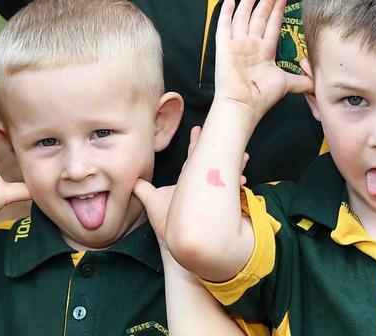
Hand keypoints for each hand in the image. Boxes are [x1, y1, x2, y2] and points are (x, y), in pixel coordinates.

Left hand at [135, 126, 249, 237]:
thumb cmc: (166, 226)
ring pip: (225, 175)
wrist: (178, 248)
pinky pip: (232, 192)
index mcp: (186, 184)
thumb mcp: (152, 202)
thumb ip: (142, 189)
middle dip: (218, 148)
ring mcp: (212, 197)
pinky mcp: (221, 207)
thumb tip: (131, 177)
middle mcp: (201, 188)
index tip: (197, 129)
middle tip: (225, 131)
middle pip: (211, 163)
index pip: (192, 160)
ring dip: (234, 165)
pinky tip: (243, 180)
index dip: (195, 144)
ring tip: (244, 157)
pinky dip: (237, 184)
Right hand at [214, 0, 312, 116]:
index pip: (273, 26)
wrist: (244, 104)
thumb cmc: (262, 96)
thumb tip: (316, 83)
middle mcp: (251, 45)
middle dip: (267, 2)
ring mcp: (237, 45)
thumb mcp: (287, 84)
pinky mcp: (224, 47)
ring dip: (249, 3)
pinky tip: (230, 1)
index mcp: (265, 52)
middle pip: (260, 18)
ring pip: (243, 18)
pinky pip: (224, 27)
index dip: (278, 11)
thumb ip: (301, 81)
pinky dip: (226, 14)